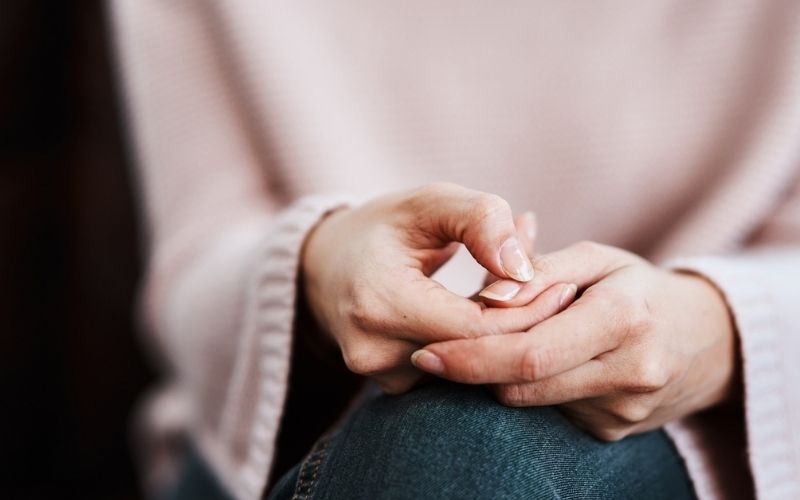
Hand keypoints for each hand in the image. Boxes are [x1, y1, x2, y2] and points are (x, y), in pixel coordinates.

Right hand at [302, 183, 569, 393]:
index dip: (528, 310)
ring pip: (469, 370)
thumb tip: (524, 270)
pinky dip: (478, 347)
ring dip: (502, 337)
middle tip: (559, 292)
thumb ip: (481, 221)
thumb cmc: (384, 226)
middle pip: (478, 355)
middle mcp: (374, 351)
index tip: (565, 286)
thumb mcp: (431, 202)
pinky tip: (490, 316)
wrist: (326, 266)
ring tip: (523, 296)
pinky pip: (453, 374)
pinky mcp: (390, 387)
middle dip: (523, 326)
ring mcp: (379, 376)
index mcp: (380, 301)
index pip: (478, 328)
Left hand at [411, 241, 737, 439]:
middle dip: (472, 370)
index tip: (426, 353)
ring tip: (504, 343)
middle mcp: (629, 372)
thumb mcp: (596, 259)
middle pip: (522, 386)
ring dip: (501, 376)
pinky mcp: (613, 431)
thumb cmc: (638, 287)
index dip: (470, 358)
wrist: (706, 340)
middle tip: (434, 354)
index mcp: (625, 318)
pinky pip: (549, 412)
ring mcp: (623, 411)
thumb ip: (538, 271)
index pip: (529, 354)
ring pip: (530, 402)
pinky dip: (531, 388)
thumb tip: (487, 297)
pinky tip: (541, 363)